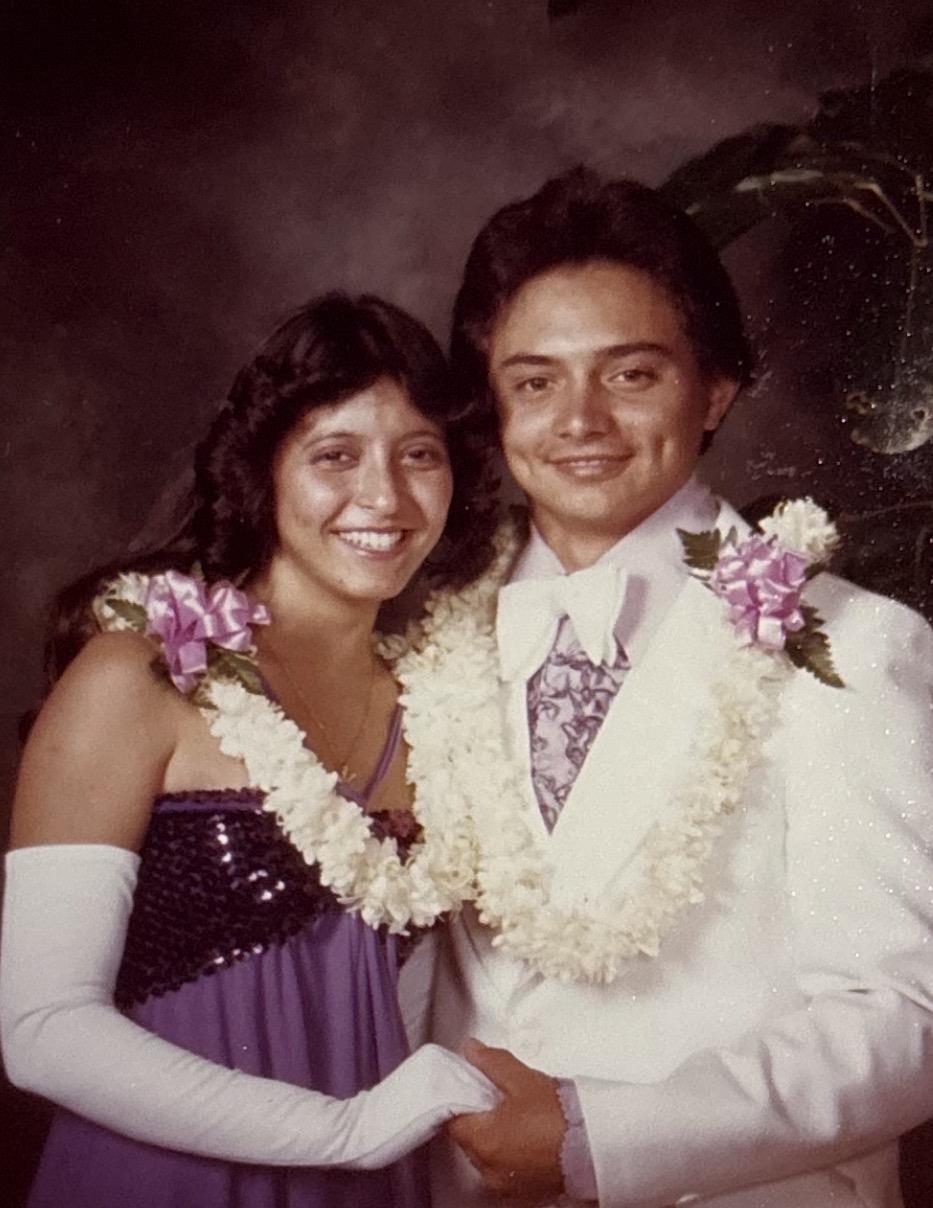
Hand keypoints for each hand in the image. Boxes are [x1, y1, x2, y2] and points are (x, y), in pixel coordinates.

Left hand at [446, 1039, 564, 1203]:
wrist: (597, 1148)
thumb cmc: (560, 1117)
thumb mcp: (523, 1080)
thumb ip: (492, 1062)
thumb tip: (471, 1050)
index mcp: (482, 1142)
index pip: (452, 1120)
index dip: (460, 1100)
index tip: (472, 1088)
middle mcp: (489, 1170)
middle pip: (469, 1139)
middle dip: (480, 1118)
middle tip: (500, 1098)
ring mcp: (507, 1187)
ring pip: (487, 1156)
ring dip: (496, 1138)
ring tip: (519, 1117)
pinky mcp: (526, 1194)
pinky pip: (507, 1171)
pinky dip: (512, 1155)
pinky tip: (530, 1138)